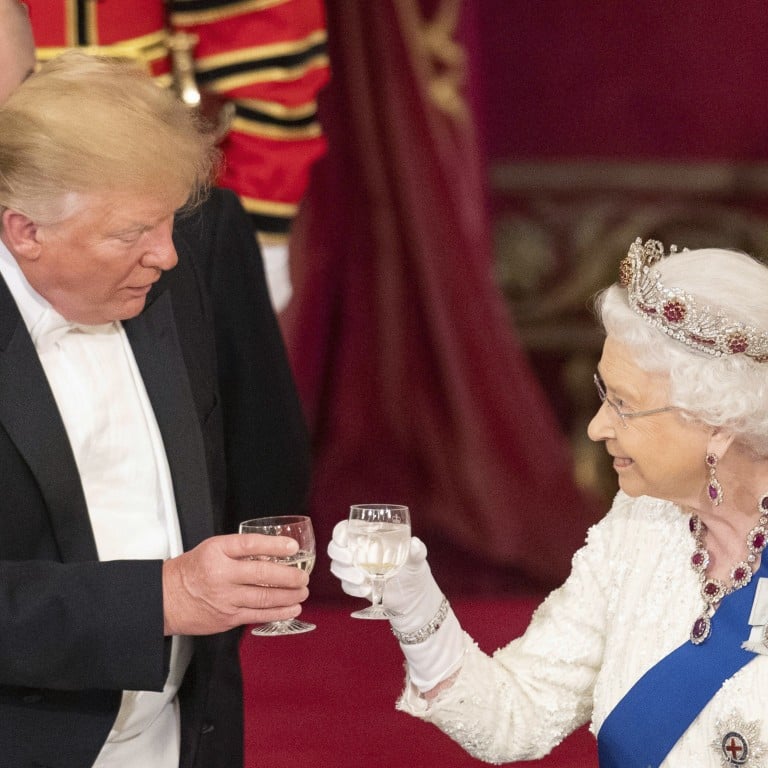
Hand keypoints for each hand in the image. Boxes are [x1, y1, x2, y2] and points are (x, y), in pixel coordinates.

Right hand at [162, 533, 308, 635]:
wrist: (166, 599)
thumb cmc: (192, 570)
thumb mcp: (213, 549)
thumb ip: (240, 549)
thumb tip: (274, 549)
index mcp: (217, 552)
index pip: (249, 545)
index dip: (274, 545)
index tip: (292, 547)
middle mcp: (222, 575)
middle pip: (262, 574)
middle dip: (289, 576)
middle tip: (303, 576)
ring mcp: (226, 599)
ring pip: (264, 597)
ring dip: (289, 595)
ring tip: (302, 591)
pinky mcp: (228, 618)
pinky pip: (258, 615)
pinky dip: (279, 612)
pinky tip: (292, 608)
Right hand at [327, 520, 440, 632]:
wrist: (413, 597)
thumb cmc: (413, 570)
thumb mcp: (417, 559)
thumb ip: (417, 550)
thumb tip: (415, 543)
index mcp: (369, 536)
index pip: (346, 529)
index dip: (340, 532)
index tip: (343, 539)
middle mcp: (358, 550)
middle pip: (335, 547)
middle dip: (338, 553)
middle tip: (350, 559)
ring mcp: (355, 568)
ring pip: (337, 567)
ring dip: (345, 573)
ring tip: (362, 579)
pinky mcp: (355, 585)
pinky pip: (345, 585)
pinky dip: (352, 588)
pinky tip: (365, 589)